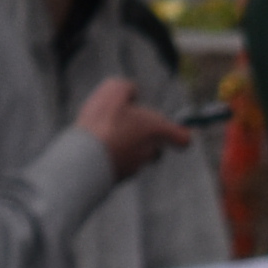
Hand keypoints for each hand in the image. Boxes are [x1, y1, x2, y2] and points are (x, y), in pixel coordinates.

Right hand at [80, 77, 197, 172]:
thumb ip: (128, 88)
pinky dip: (111, 157)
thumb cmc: (105, 122)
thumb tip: (131, 92)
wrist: (84, 158)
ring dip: (126, 146)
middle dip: (145, 137)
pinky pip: (118, 166)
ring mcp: (132, 168)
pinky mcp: (115, 179)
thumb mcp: (116, 90)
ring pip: (136, 157)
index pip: (183, 138)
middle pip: (157, 147)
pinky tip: (95, 147)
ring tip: (105, 134)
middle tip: (126, 123)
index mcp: (156, 130)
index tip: (175, 126)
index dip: (180, 131)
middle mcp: (149, 152)